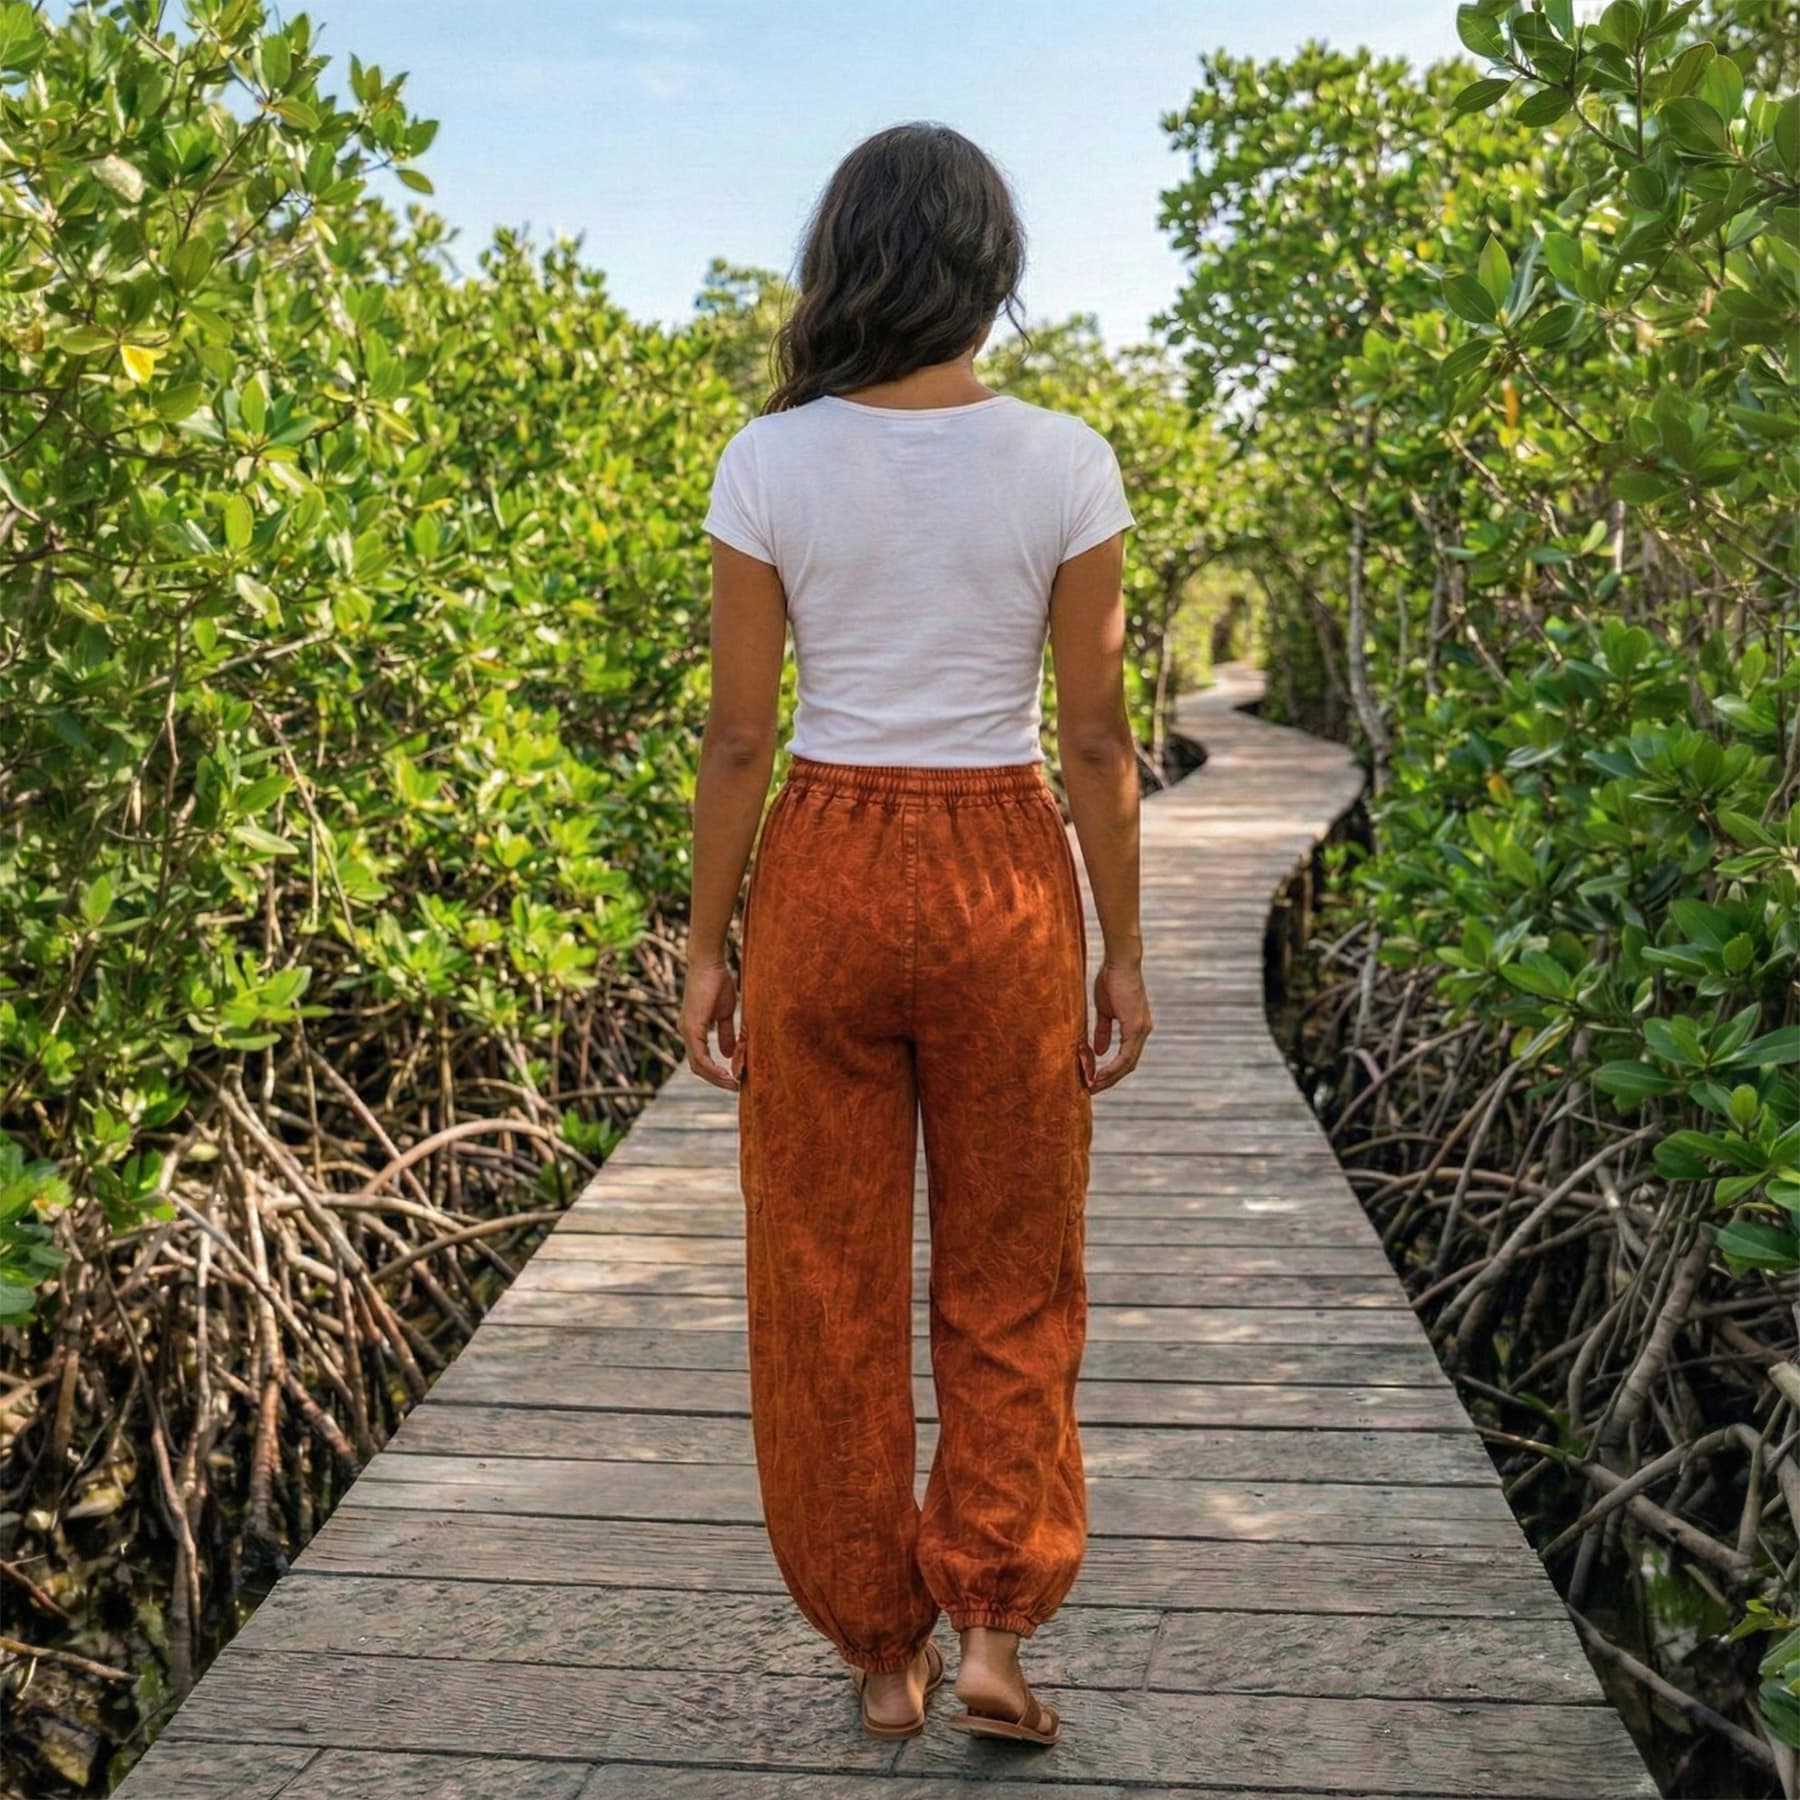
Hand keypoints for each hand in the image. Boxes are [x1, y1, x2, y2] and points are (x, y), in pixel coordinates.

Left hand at [681, 956, 739, 1091]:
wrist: (709, 963)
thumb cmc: (717, 982)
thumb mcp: (725, 1012)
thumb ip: (726, 1032)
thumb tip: (728, 1053)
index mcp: (693, 1029)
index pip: (701, 1059)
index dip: (716, 1072)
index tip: (734, 1078)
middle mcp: (686, 1032)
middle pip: (698, 1067)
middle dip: (716, 1079)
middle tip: (734, 1087)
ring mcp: (687, 1030)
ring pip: (698, 1065)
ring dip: (716, 1077)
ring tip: (733, 1083)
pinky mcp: (692, 1027)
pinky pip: (700, 1055)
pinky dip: (712, 1067)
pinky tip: (726, 1073)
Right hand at [1088, 959, 1150, 1091]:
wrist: (1120, 963)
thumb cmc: (1111, 980)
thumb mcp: (1105, 1011)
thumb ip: (1103, 1031)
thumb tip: (1099, 1052)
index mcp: (1136, 1027)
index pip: (1126, 1057)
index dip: (1111, 1070)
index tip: (1094, 1079)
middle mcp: (1143, 1031)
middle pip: (1128, 1065)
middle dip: (1110, 1079)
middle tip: (1092, 1089)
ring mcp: (1141, 1030)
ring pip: (1128, 1064)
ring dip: (1110, 1077)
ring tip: (1093, 1086)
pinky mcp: (1136, 1027)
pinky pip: (1125, 1055)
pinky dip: (1112, 1067)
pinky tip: (1100, 1075)